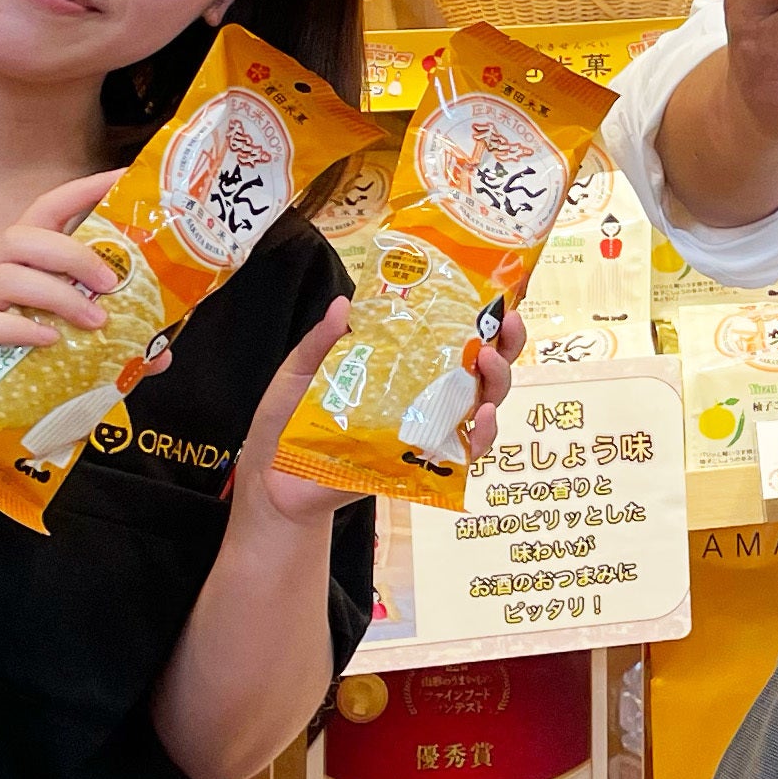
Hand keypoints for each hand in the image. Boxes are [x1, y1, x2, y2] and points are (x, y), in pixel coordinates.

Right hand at [0, 169, 141, 403]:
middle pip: (24, 236)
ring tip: (94, 322)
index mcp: (15, 266)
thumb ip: (100, 346)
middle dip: (73, 252)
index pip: (47, 210)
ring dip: (56, 294)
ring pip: (5, 274)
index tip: (124, 176)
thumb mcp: (46, 345)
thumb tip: (160, 354)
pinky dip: (17, 328)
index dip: (83, 189)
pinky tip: (47, 341)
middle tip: (110, 283)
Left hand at [241, 304, 526, 524]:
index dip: (479, 320)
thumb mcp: (299, 373)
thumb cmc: (287, 426)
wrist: (272, 479)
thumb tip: (345, 304)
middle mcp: (421, 398)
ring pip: (482, 407)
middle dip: (503, 346)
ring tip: (489, 363)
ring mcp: (425, 431)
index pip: (449, 340)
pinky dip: (482, 436)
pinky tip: (482, 416)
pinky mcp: (421, 465)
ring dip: (497, 383)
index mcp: (398, 369)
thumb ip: (320, 342)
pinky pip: (464, 454)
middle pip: (480, 371)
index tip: (494, 298)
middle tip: (505, 324)